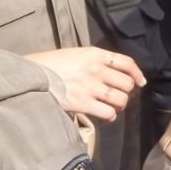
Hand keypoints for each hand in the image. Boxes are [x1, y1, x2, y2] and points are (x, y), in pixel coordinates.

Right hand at [25, 48, 145, 121]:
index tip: (141, 82)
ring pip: (121, 98)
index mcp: (95, 54)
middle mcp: (97, 69)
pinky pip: (108, 112)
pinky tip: (107, 116)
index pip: (126, 62)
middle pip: (127, 83)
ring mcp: (91, 87)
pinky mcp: (83, 103)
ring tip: (114, 106)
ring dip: (121, 105)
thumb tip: (110, 72)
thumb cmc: (50, 64)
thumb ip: (94, 60)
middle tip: (120, 95)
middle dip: (127, 91)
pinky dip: (111, 116)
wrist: (29, 75)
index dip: (137, 73)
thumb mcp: (75, 54)